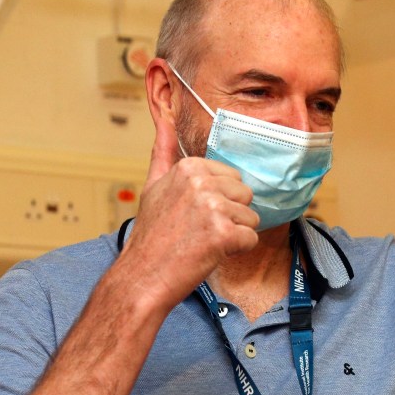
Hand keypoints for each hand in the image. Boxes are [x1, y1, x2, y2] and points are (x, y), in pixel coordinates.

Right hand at [123, 114, 259, 311]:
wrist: (143, 276)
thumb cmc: (150, 238)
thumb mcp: (152, 187)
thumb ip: (163, 151)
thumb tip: (164, 118)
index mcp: (189, 168)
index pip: (232, 178)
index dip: (219, 201)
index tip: (195, 215)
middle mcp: (201, 182)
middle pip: (245, 196)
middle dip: (230, 217)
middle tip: (200, 231)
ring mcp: (213, 207)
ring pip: (251, 218)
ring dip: (233, 235)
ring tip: (204, 243)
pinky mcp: (223, 233)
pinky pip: (251, 239)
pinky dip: (236, 251)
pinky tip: (210, 254)